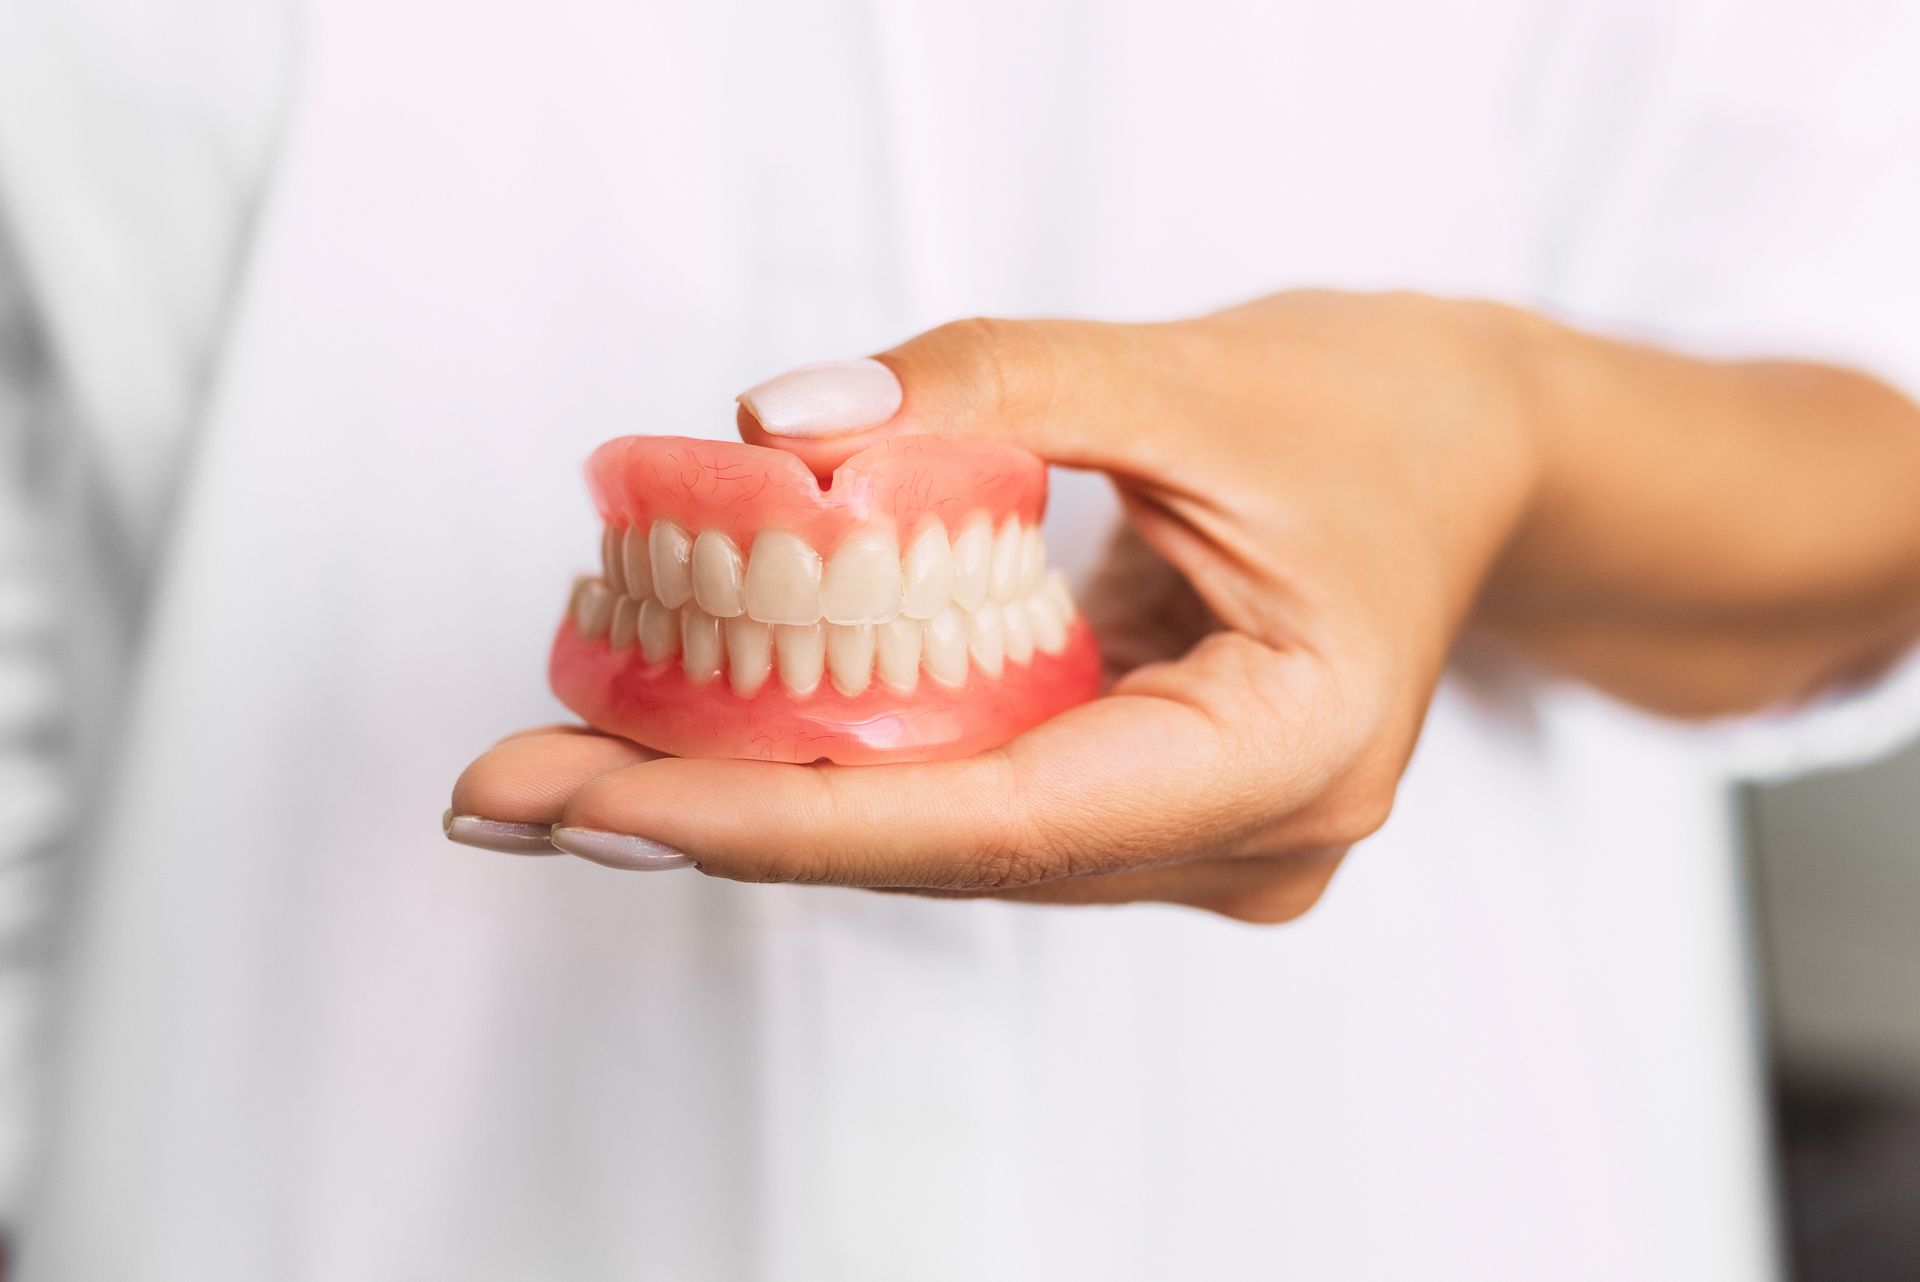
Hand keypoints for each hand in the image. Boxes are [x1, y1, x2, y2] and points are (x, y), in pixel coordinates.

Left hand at [452, 292, 1540, 920]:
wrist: (1471, 457)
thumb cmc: (1375, 415)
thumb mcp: (1191, 371)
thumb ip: (989, 387)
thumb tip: (776, 429)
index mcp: (1286, 756)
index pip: (997, 822)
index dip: (780, 818)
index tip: (593, 803)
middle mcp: (1236, 839)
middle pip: (940, 851)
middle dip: (717, 816)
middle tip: (508, 786)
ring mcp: (1193, 839)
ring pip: (941, 837)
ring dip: (758, 792)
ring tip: (567, 752)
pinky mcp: (1144, 805)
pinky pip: (968, 797)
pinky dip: (838, 759)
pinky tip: (706, 727)